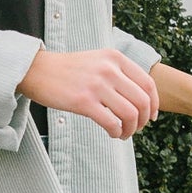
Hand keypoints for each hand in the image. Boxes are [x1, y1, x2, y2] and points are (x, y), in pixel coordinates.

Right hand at [16, 47, 159, 139]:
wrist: (37, 70)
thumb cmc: (68, 70)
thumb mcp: (98, 61)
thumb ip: (119, 73)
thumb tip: (140, 98)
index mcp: (115, 58)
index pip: (148, 83)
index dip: (154, 104)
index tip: (151, 117)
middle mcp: (109, 69)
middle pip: (142, 101)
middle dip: (143, 120)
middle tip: (136, 129)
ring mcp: (97, 85)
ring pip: (130, 114)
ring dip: (131, 129)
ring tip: (123, 134)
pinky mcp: (84, 101)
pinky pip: (112, 122)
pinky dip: (116, 132)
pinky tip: (112, 134)